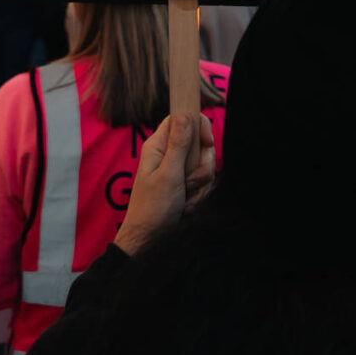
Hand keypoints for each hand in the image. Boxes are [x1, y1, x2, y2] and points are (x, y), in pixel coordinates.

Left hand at [113, 113, 213, 256]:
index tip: (207, 143)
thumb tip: (185, 114)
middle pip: (199, 144)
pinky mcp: (183, 184)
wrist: (148, 239)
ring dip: (201, 185)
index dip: (198, 126)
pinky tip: (187, 206)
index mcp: (158, 145)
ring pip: (203, 164)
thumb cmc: (153, 208)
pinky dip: (199, 195)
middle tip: (190, 183)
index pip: (182, 119)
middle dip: (202, 166)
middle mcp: (167, 154)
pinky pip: (202, 182)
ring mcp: (176, 169)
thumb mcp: (168, 174)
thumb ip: (179, 144)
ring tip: (186, 200)